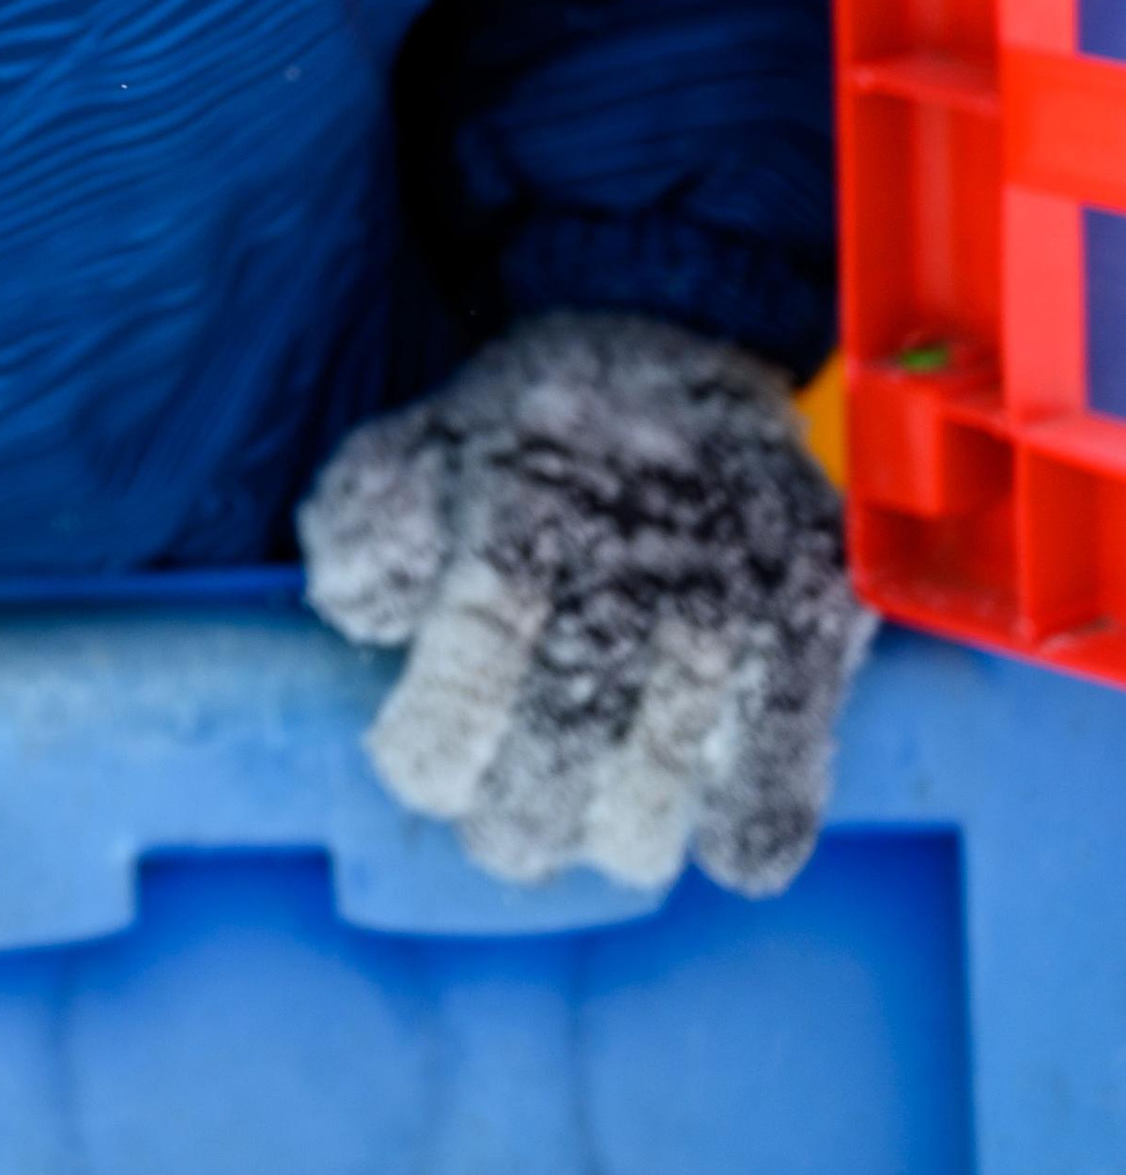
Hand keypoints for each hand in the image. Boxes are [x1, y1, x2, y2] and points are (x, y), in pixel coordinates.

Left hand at [299, 310, 871, 896]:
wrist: (686, 338)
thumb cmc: (534, 428)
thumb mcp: (422, 447)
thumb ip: (359, 532)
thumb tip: (354, 617)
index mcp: (518, 518)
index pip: (459, 706)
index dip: (428, 764)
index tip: (421, 764)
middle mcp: (634, 568)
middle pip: (547, 788)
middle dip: (509, 820)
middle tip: (507, 799)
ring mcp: (738, 606)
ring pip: (648, 821)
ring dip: (604, 832)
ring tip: (591, 793)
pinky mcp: (821, 631)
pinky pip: (771, 813)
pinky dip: (730, 837)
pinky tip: (697, 803)